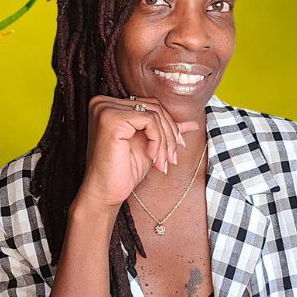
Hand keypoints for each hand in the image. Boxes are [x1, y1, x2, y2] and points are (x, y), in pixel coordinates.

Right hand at [76, 94, 200, 208]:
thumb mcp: (150, 145)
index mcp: (107, 104)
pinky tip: (152, 157)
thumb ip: (166, 131)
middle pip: (153, 107)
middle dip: (169, 134)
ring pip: (153, 114)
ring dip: (165, 141)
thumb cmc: (123, 171)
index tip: (177, 148)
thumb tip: (194, 123)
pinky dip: (157, 140)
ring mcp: (105, 109)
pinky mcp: (111, 119)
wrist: (104, 194)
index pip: (149, 104)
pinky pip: (149, 120)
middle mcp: (102, 102)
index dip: (168, 125)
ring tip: (163, 163)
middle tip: (172, 158)